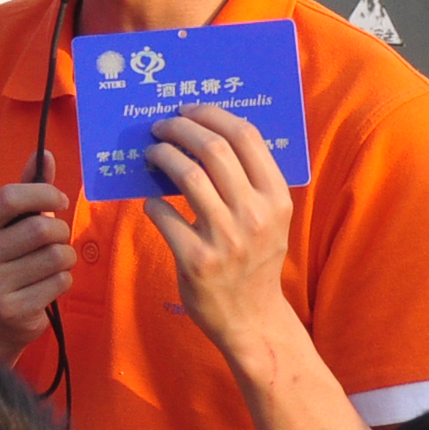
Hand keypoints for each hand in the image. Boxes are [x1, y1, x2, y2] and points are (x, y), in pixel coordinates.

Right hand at [0, 153, 74, 360]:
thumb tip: (46, 153)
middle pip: (41, 228)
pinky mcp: (13, 309)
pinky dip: (63, 280)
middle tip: (56, 239)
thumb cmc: (10, 258)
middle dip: (61, 231)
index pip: (10, 196)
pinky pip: (60, 282)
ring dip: (65, 257)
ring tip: (52, 263)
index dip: (44, 193)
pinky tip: (47, 285)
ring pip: (56, 255)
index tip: (58, 200)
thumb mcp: (13, 222)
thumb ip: (29, 188)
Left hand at [141, 107, 295, 352]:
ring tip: (152, 154)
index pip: (247, 137)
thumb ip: (250, 183)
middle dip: (180, 129)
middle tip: (161, 127)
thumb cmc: (255, 261)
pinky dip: (151, 202)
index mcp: (277, 198)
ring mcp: (226, 239)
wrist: (252, 320)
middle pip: (213, 149)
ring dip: (162, 156)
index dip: (212, 114)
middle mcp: (255, 215)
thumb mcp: (270, 221)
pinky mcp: (196, 261)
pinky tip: (151, 202)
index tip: (188, 109)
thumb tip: (207, 135)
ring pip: (187, 176)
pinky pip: (163, 215)